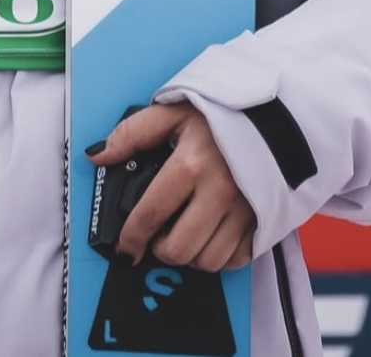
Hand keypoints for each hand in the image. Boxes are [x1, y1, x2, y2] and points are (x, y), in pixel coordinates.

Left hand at [86, 103, 254, 271]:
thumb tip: (97, 155)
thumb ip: (132, 132)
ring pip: (208, 260)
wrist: (272, 111)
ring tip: (181, 235)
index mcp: (191, 163)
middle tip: (155, 236)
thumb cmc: (219, 110)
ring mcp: (245, 209)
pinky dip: (219, 257)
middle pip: (180, 247)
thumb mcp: (172, 110)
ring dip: (188, 255)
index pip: (152, 213)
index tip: (125, 246)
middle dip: (158, 249)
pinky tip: (208, 237)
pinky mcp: (263, 219)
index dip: (132, 236)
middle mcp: (219, 191)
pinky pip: (237, 259)